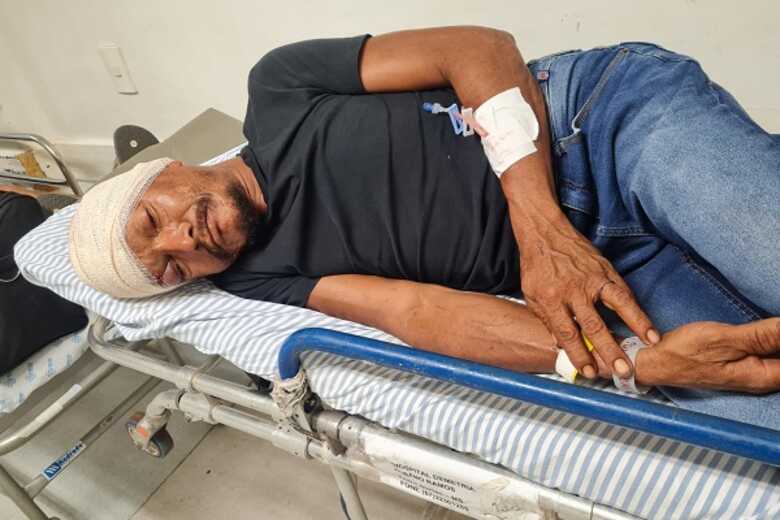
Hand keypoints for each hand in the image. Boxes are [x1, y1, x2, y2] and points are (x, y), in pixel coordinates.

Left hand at [519, 217, 657, 378]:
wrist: (543, 231)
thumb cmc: (537, 265)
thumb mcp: (531, 294)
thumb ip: (547, 320)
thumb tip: (561, 345)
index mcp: (550, 298)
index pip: (566, 332)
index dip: (579, 354)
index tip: (590, 372)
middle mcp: (572, 289)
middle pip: (593, 324)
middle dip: (609, 350)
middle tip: (623, 369)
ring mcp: (591, 277)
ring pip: (616, 304)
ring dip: (636, 324)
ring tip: (650, 343)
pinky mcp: (604, 268)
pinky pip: (622, 289)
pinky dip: (635, 307)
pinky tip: (646, 321)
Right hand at [636, 319, 779, 392]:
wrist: (657, 362)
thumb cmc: (683, 353)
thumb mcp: (723, 339)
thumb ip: (763, 335)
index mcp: (764, 376)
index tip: (773, 326)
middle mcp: (764, 379)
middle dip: (778, 338)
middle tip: (769, 324)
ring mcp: (756, 373)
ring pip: (778, 355)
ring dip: (774, 338)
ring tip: (769, 325)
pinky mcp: (747, 365)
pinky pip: (771, 354)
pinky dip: (772, 341)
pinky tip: (768, 330)